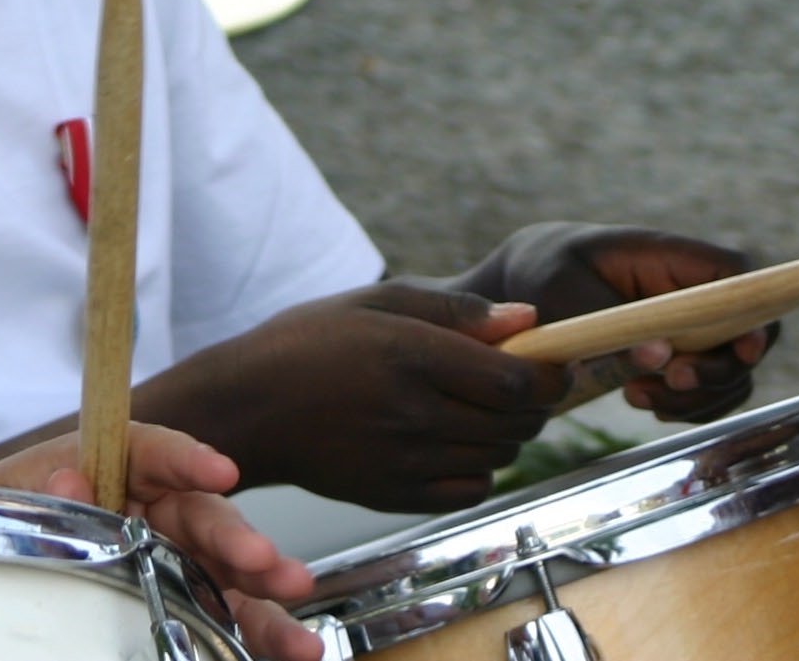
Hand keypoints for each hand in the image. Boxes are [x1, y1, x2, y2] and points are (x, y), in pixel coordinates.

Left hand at [0, 423, 321, 660]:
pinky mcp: (179, 604)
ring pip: (224, 573)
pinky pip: (221, 617)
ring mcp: (169, 560)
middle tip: (265, 561)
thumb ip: (36, 490)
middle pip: (199, 516)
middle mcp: (149, 511)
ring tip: (297, 610)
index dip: (187, 459)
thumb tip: (69, 477)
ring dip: (265, 593)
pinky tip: (290, 651)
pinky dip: (257, 635)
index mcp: (108, 469)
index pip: (151, 453)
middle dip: (237, 538)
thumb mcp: (2, 501)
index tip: (219, 471)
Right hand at [156, 283, 558, 511]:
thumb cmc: (310, 343)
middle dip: (534, 402)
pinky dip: (478, 469)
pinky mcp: (393, 496)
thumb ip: (458, 310)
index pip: (515, 381)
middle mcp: (412, 412)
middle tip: (519, 381)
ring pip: (498, 457)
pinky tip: (456, 442)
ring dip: (506, 433)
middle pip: (516, 423)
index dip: (547, 374)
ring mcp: (403, 461)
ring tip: (481, 407)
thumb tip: (528, 320)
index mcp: (411, 354)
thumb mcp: (379, 302)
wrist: (248, 408)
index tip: (550, 361)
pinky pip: (468, 490)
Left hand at [462, 222, 767, 418]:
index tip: (741, 350)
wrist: (524, 290)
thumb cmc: (545, 275)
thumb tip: (661, 354)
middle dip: (719, 371)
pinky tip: (639, 398)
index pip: (739, 276)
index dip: (755, 312)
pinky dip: (683, 408)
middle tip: (669, 383)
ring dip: (697, 398)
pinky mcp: (675, 359)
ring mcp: (689, 328)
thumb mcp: (560, 289)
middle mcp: (692, 293)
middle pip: (747, 334)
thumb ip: (608, 321)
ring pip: (730, 373)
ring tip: (636, 395)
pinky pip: (704, 393)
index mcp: (672, 258)